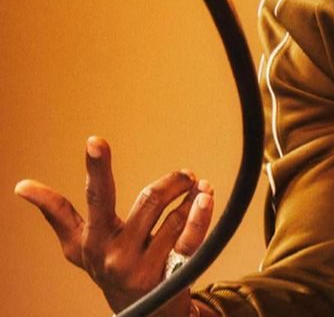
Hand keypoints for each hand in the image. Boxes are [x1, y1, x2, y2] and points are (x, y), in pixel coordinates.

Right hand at [14, 137, 213, 315]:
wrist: (142, 314)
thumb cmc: (110, 267)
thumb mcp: (79, 246)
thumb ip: (56, 215)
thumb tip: (21, 186)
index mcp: (90, 241)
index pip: (93, 200)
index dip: (94, 170)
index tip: (96, 140)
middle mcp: (112, 255)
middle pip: (148, 200)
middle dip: (170, 182)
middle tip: (186, 173)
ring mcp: (141, 267)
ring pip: (173, 216)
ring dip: (189, 196)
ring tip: (197, 188)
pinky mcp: (167, 276)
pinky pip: (189, 238)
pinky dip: (200, 213)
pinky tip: (206, 197)